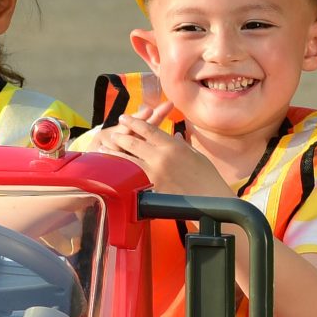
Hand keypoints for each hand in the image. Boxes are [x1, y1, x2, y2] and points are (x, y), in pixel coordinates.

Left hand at [91, 103, 230, 200]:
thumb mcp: (196, 155)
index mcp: (172, 146)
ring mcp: (154, 173)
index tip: (124, 118)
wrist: (211, 199)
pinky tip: (113, 169)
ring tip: (105, 148)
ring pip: (129, 160)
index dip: (134, 122)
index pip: (148, 130)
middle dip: (120, 136)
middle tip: (112, 132)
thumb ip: (181, 144)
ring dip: (114, 153)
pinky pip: (133, 177)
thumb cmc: (207, 177)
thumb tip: (174, 136)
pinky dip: (121, 172)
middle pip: (134, 143)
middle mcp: (161, 157)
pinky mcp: (152, 188)